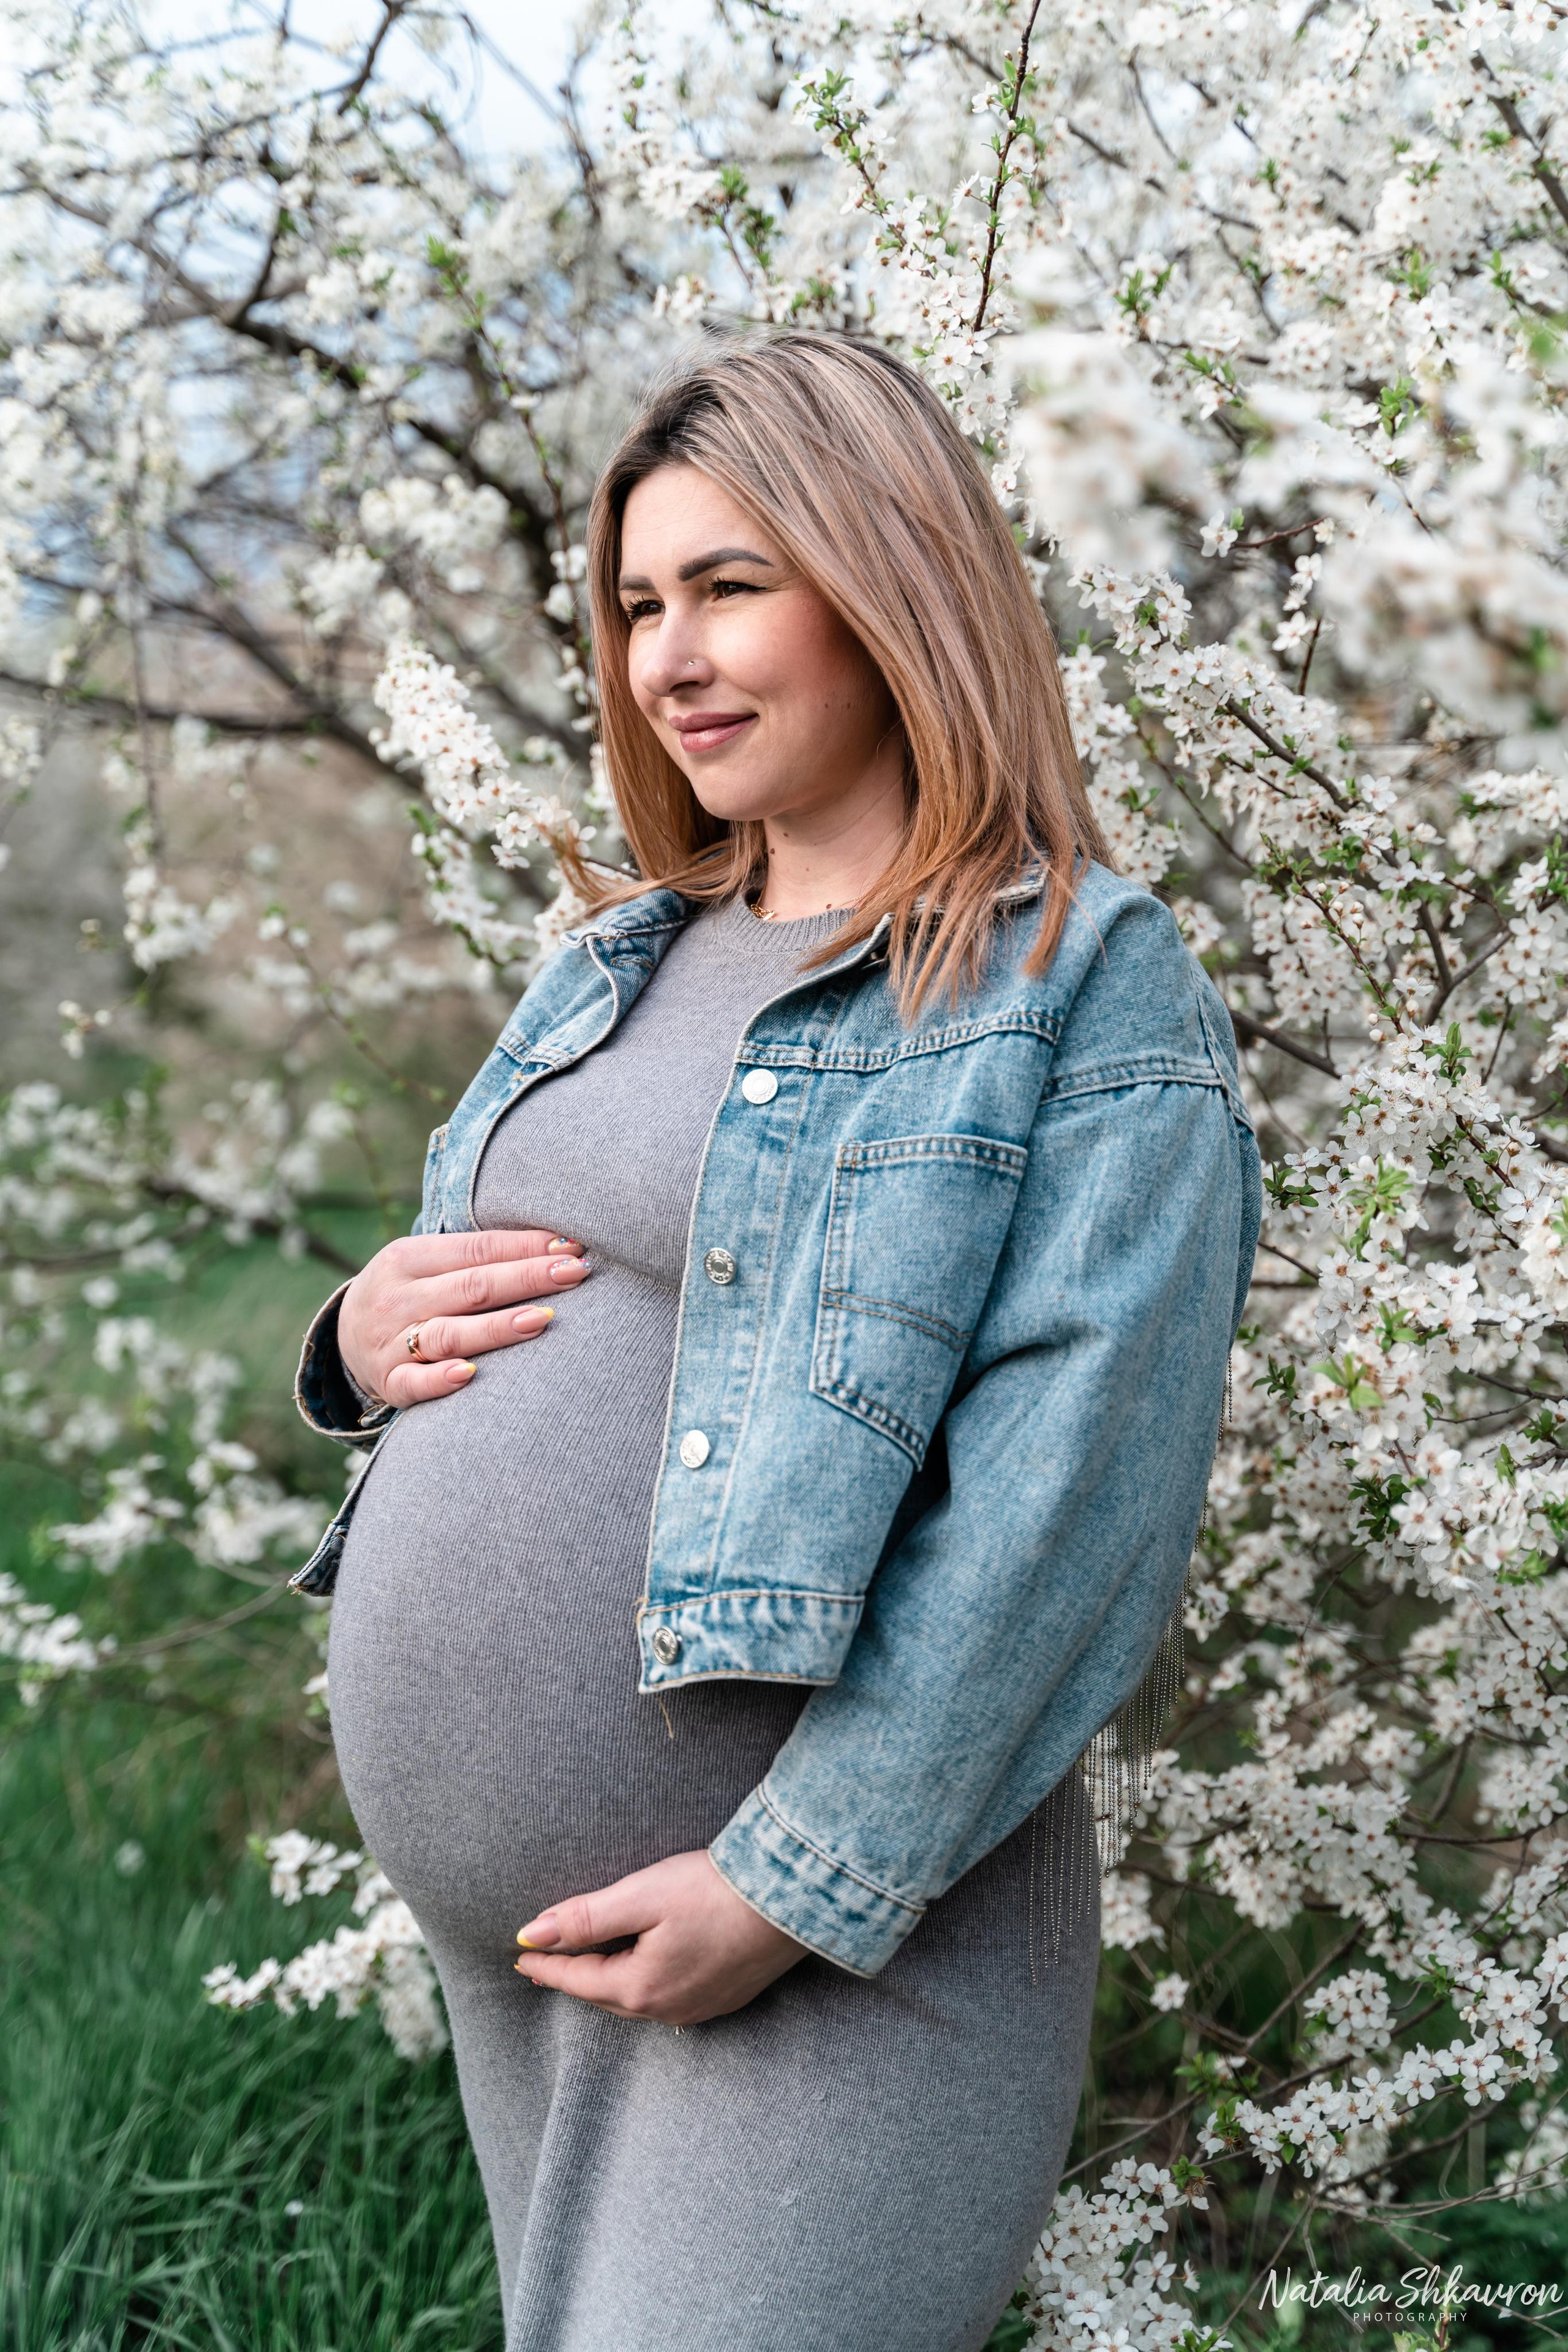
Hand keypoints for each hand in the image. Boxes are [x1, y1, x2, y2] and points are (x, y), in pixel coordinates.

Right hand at [338, 1227, 590, 1407]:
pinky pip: (414, 1383)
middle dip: (527, 1278)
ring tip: (542, 1319)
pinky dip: (441, 1379)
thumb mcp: (426, 1263)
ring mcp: (390, 1342)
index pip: (476, 1249)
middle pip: (471, 1287)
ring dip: (497, 1328)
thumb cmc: (411, 1292)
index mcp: (408, 1257)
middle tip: (575, 1273)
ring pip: (449, 1334)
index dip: (525, 1246)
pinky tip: (471, 1373)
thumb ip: (476, 1257)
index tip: (572, 1246)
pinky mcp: (389, 1382)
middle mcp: (398, 1297)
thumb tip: (556, 1244)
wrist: (344, 1336)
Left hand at [514, 1851, 806, 2025]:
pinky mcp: (727, 1996)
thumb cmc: (715, 1891)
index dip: (547, 1965)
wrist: (794, 1898)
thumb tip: (529, 1934)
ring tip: (589, 1967)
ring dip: (610, 1982)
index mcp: (642, 1988)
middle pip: (607, 1994)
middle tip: (545, 1964)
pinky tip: (645, 1971)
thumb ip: (585, 1918)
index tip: (519, 1956)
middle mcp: (670, 2008)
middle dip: (575, 1978)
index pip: (579, 1979)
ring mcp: (702, 2007)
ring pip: (639, 1999)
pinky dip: (645, 1982)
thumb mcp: (642, 1896)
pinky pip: (670, 1997)